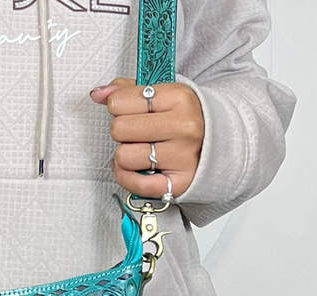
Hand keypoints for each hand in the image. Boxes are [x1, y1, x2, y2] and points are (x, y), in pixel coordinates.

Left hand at [90, 78, 203, 199]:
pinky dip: (127, 177)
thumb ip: (127, 90)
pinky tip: (134, 169)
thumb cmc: (184, 119)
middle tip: (136, 133)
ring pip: (123, 157)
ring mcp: (182, 157)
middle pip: (119, 129)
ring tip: (139, 150)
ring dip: (124, 156)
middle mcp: (183, 127)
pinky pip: (135, 183)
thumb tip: (98, 94)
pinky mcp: (177, 183)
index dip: (117, 107)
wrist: (218, 144)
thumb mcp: (162, 95)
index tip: (129, 111)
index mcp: (179, 98)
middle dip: (121, 131)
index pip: (121, 101)